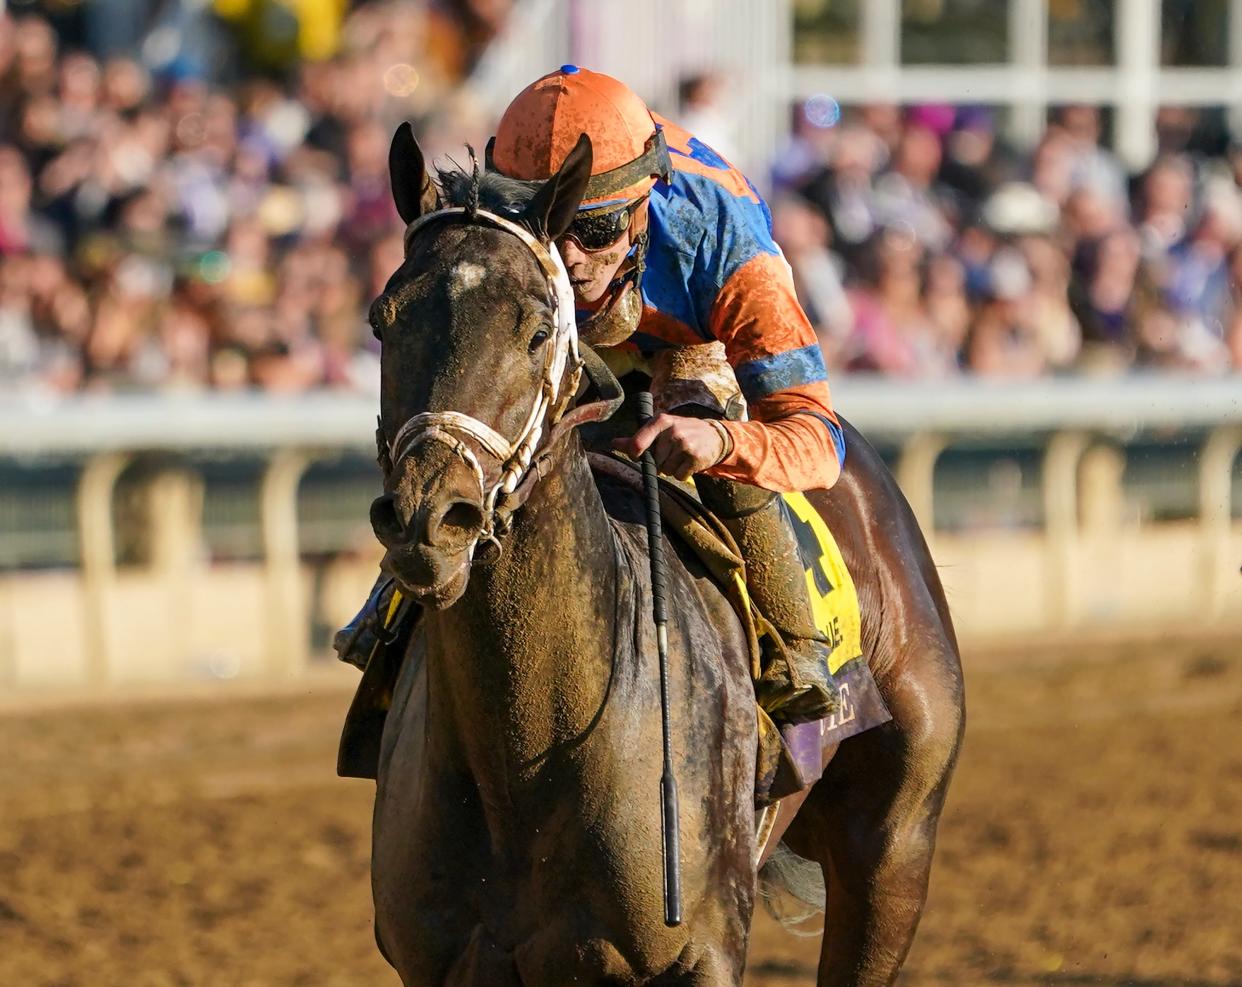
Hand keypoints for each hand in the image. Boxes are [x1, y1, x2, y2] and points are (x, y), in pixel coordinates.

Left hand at [611, 414, 728, 480]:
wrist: (714, 435)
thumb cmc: (680, 431)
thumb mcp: (659, 429)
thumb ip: (637, 438)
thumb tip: (614, 443)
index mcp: (660, 421)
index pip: (637, 444)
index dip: (634, 454)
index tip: (637, 455)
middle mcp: (672, 431)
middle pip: (652, 461)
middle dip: (659, 462)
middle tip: (670, 452)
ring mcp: (685, 444)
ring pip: (665, 470)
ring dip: (671, 468)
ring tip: (680, 456)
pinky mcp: (695, 458)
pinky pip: (678, 476)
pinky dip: (682, 473)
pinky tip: (688, 462)